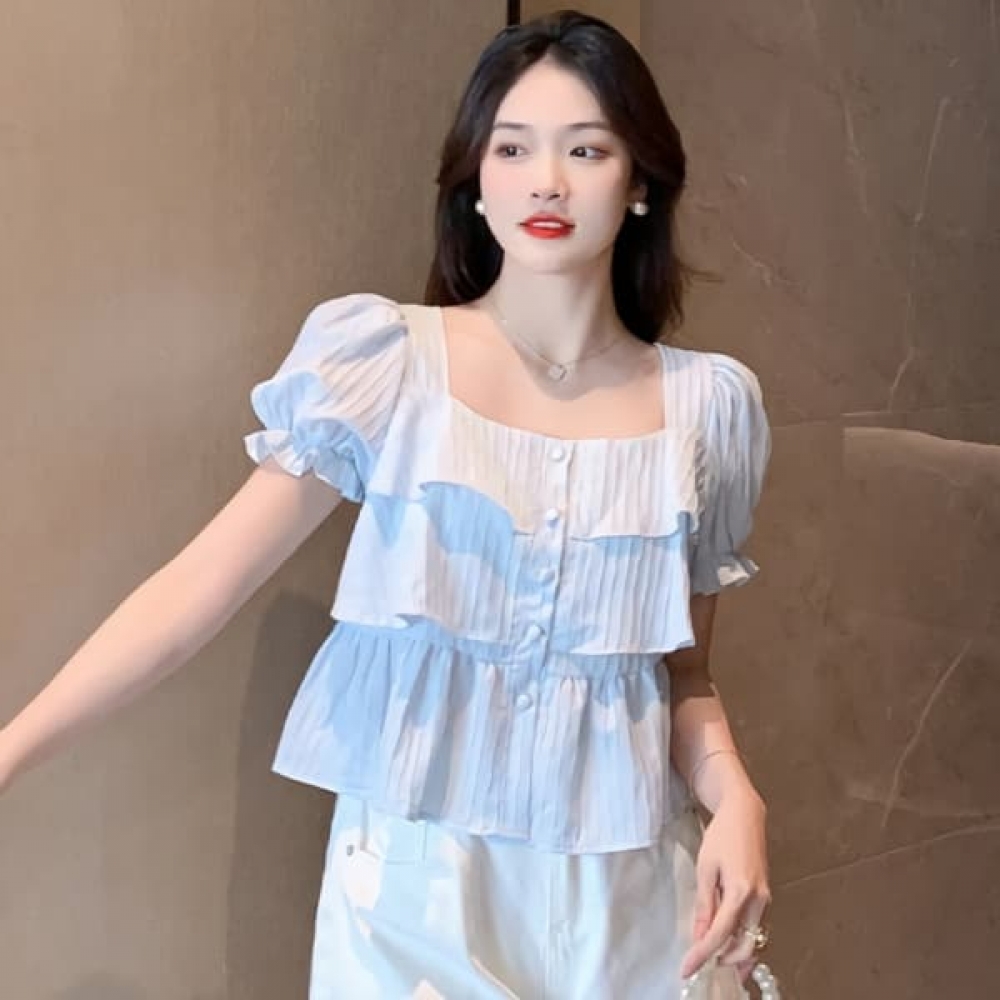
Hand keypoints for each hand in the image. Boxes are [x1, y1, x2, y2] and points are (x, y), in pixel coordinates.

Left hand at [680, 789, 769, 981]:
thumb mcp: (706, 868)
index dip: (702, 954)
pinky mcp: (765, 896)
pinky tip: (728, 941)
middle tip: (702, 965)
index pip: (720, 934)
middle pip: (745, 945)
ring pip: (754, 938)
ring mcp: (765, 899)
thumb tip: (700, 935)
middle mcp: (759, 900)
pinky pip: (756, 926)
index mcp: (742, 892)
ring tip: (714, 958)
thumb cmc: (721, 836)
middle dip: (726, 960)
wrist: (744, 814)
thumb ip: (705, 905)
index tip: (687, 969)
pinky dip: (742, 938)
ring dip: (735, 952)